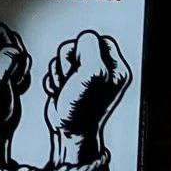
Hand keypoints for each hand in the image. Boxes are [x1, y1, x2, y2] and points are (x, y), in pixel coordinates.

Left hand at [0, 23, 29, 162]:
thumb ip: (3, 61)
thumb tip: (15, 49)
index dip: (8, 49)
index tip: (6, 67)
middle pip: (10, 38)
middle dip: (15, 59)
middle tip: (7, 78)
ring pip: (18, 49)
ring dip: (19, 67)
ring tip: (8, 83)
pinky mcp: (0, 68)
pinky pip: (22, 61)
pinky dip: (21, 74)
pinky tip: (11, 86)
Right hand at [44, 30, 130, 162]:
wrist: (69, 132)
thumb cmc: (83, 110)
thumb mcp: (94, 73)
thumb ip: (90, 47)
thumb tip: (83, 40)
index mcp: (116, 67)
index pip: (95, 38)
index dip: (83, 49)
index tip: (84, 67)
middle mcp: (103, 70)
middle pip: (76, 44)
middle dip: (69, 61)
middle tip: (74, 80)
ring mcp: (86, 76)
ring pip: (64, 55)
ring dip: (60, 72)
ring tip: (67, 88)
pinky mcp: (71, 81)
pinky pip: (55, 67)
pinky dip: (54, 79)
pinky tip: (62, 93)